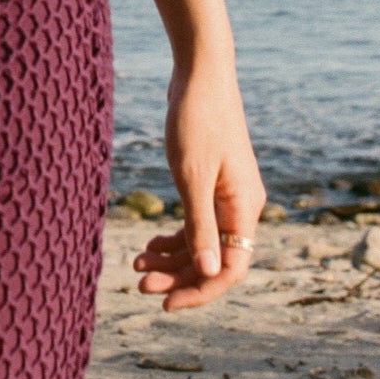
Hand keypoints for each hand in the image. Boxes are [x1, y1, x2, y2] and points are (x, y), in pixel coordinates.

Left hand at [134, 61, 265, 314]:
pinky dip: (175, 238)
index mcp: (244, 209)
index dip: (200, 291)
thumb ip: (201, 226)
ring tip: (136, 263)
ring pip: (203, 244)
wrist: (199, 75)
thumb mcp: (193, 177)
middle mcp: (241, 207)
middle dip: (178, 276)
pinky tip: (149, 244)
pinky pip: (197, 224)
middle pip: (213, 260)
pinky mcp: (212, 185)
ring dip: (172, 259)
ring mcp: (227, 196)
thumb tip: (209, 273)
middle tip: (137, 281)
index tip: (165, 303)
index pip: (230, 269)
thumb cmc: (197, 120)